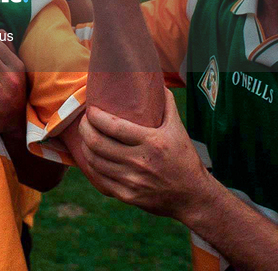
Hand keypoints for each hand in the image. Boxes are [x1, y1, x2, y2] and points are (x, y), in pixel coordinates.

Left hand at [77, 89, 209, 219]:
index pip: (113, 126)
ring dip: (85, 146)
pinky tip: (91, 157)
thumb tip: (157, 81)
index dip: (95, 116)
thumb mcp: (178, 129)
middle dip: (84, 128)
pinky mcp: (128, 196)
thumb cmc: (184, 158)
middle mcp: (140, 162)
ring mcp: (132, 181)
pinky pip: (100, 179)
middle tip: (84, 121)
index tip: (90, 109)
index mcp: (152, 142)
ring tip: (85, 136)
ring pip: (95, 161)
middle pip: (98, 143)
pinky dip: (91, 166)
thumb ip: (166, 104)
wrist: (193, 196)